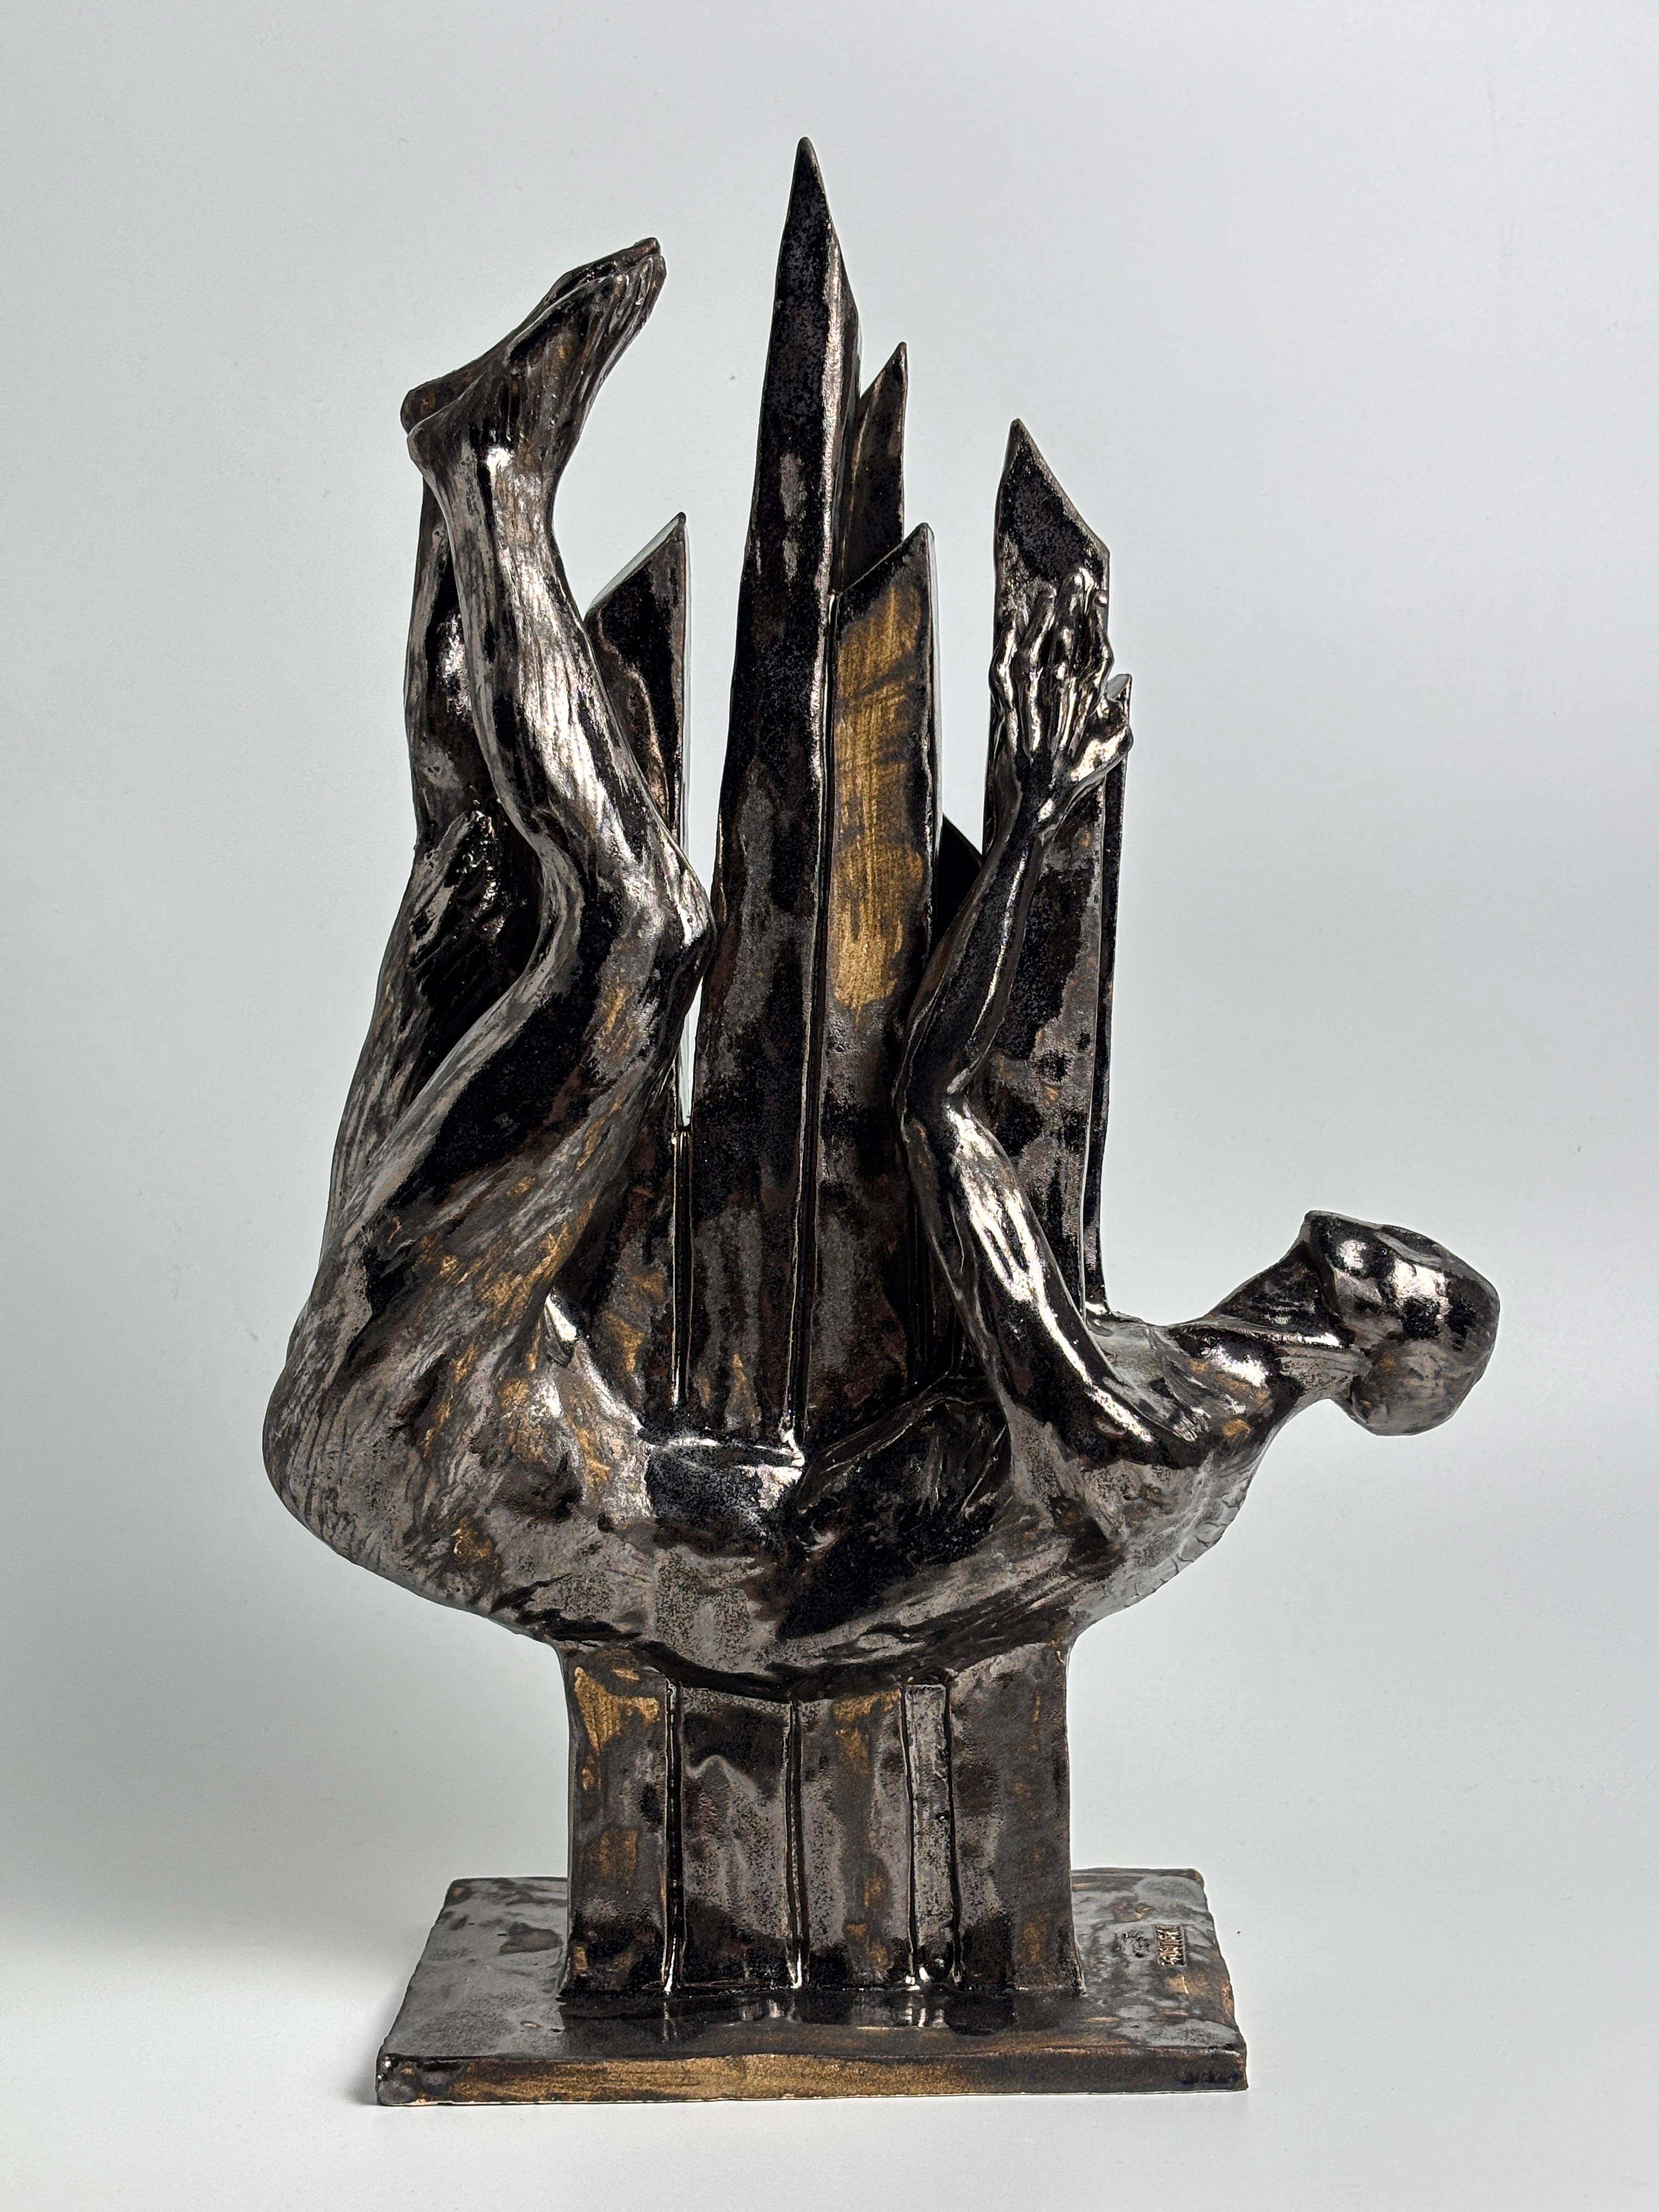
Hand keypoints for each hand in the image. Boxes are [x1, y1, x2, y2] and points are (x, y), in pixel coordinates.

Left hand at [991, 567, 1130, 831]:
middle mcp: (1062, 708)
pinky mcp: (1008, 718)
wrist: (1037, 809)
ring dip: (1042, 622)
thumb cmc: (1072, 782)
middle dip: (1072, 610)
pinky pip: (1004, 677)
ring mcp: (1033, 712)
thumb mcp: (1110, 753)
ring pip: (1038, 657)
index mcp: (1088, 712)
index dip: (1096, 623)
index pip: (1096, 656)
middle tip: (1074, 577)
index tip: (1097, 593)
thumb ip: (1118, 717)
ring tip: (1045, 591)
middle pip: (1068, 649)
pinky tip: (1007, 623)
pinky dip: (1005, 648)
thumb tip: (1123, 683)